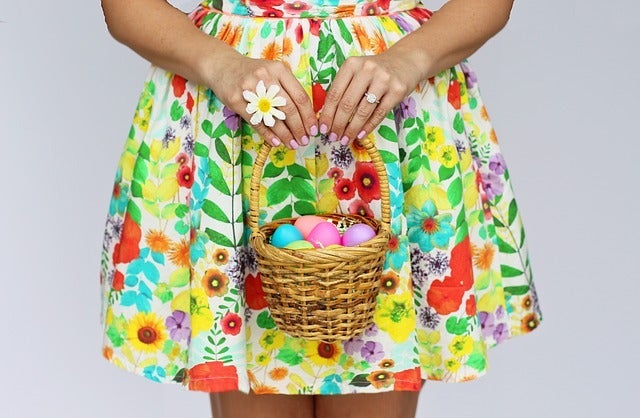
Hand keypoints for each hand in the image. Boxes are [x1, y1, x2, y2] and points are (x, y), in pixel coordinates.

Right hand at [203, 52, 317, 148]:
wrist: (222, 66)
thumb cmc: (253, 73)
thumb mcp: (273, 73)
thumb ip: (288, 89)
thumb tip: (305, 116)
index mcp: (279, 70)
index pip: (300, 97)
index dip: (309, 116)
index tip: (314, 130)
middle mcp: (266, 77)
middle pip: (288, 108)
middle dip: (299, 128)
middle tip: (304, 140)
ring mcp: (250, 89)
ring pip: (273, 117)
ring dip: (285, 134)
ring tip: (292, 144)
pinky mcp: (236, 100)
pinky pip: (256, 121)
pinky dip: (268, 134)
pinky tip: (276, 142)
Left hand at [318, 51, 422, 144]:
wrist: (406, 61)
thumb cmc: (375, 71)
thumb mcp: (357, 72)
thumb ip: (343, 89)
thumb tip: (327, 116)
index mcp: (351, 65)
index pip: (334, 93)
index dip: (327, 114)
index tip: (322, 128)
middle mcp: (366, 70)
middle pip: (347, 104)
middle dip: (338, 124)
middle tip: (332, 137)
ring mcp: (383, 80)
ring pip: (363, 111)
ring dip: (352, 129)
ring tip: (345, 140)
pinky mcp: (397, 90)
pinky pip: (379, 113)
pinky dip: (368, 127)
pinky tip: (360, 135)